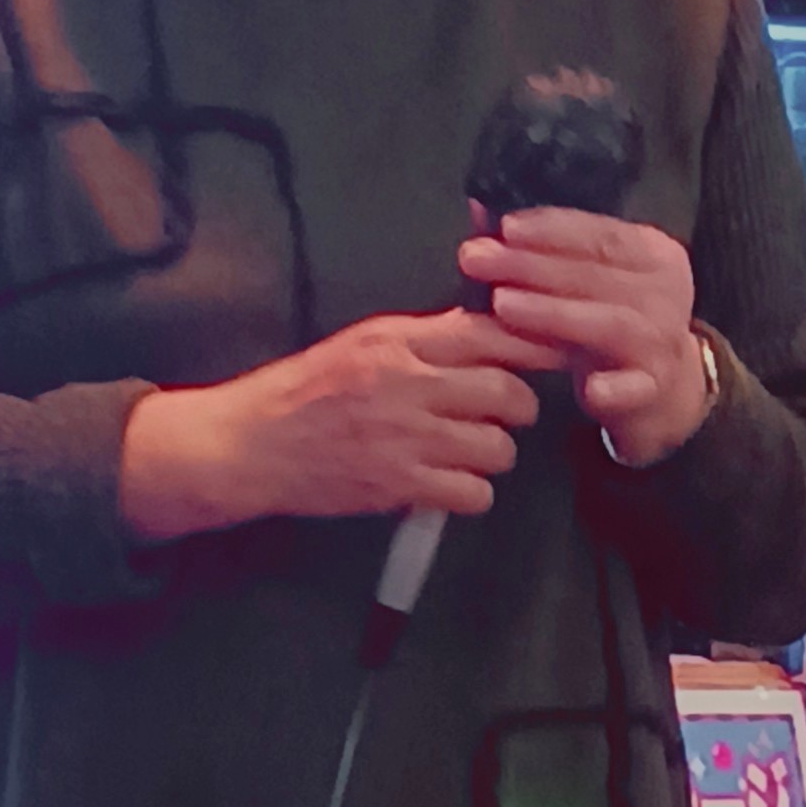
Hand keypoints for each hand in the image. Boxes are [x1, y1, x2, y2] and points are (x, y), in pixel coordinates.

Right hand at [120, 309, 562, 540]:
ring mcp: (403, 438)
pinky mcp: (397, 486)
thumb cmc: (308, 388)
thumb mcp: (364, 341)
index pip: (489, 332)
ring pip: (497, 446)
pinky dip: (472, 491)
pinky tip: (453, 483)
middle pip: (506, 390)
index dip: (534, 342)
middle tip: (510, 410)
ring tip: (474, 448)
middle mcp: (406, 384)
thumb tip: (486, 313)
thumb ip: (426, 331)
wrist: (250, 444)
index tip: (555, 349)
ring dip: (496, 450)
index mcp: (397, 340)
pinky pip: (473, 492)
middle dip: (521, 404)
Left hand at [460, 209, 712, 470]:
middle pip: (595, 273)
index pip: (600, 233)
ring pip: (608, 322)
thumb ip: (538, 244)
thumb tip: (479, 208)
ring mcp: (662, 341)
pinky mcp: (655, 387)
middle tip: (476, 259)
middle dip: (531, 265)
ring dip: (554, 313)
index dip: (551, 228)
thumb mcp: (584, 276)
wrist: (662, 381)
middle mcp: (665, 292)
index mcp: (651, 253)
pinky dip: (616, 390)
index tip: (504, 226)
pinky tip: (590, 392)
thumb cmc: (609, 316)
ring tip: (502, 305)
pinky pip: (635, 388)